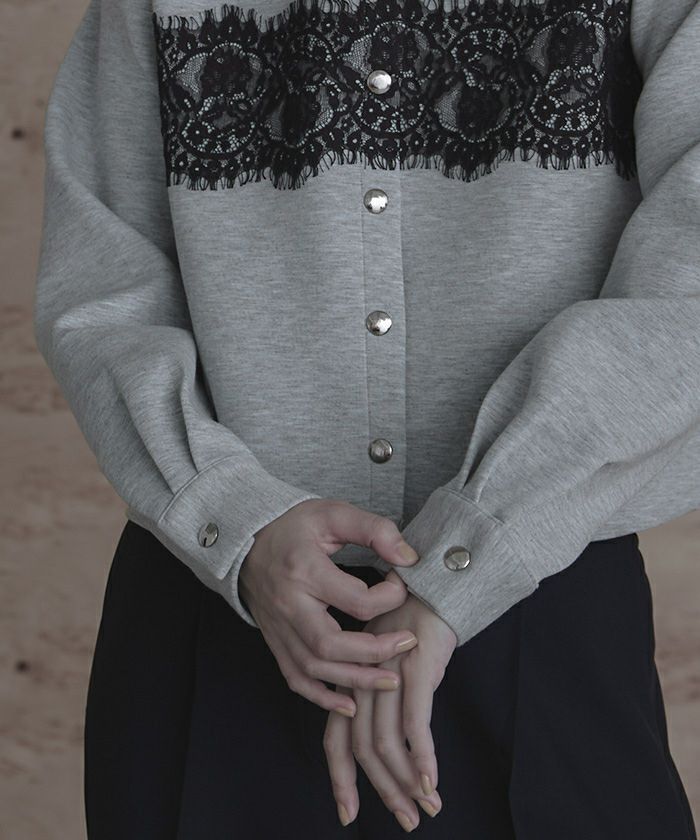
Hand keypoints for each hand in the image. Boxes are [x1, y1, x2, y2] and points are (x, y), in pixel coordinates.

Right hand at [238, 499, 421, 715]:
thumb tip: (409, 557)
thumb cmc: (294, 525)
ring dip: (355, 681)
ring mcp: (278, 627)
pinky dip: (322, 697)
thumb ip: (374, 530)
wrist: (245, 540)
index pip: (354, 599)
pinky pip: (296, 678)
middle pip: (330, 645)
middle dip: (375, 651)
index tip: (401, 585)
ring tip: (390, 680)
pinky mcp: (275, 641)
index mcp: (303, 569)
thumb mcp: (333, 513)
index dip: (388, 597)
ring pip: (314, 668)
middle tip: (407, 644)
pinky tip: (351, 704)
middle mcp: (287, 604)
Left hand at [323, 570, 457, 830]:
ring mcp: (388, 676)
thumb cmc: (409, 626)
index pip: (337, 740)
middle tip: (406, 821)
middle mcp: (363, 683)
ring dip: (405, 784)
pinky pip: (416, 723)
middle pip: (363, 749)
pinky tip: (430, 781)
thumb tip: (388, 747)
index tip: (346, 813)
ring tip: (425, 808)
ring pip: (388, 743)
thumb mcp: (385, 664)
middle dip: (383, 791)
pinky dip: (423, 757)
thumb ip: (378, 699)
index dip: (341, 780)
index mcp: (352, 683)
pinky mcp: (416, 670)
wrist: (428, 585)